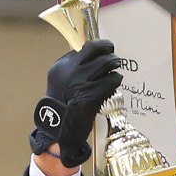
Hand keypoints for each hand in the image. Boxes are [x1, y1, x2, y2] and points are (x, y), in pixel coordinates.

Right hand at [32, 39, 120, 167]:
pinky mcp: (91, 96)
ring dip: (115, 64)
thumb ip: (73, 66)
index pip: (86, 47)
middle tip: (114, 57)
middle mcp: (70, 71)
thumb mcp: (60, 80)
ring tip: (116, 69)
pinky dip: (116, 80)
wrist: (59, 128)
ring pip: (107, 62)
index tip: (105, 49)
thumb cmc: (62, 103)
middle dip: (109, 50)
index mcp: (61, 66)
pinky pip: (111, 80)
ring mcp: (81, 83)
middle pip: (97, 49)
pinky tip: (115, 82)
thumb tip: (95, 54)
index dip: (99, 47)